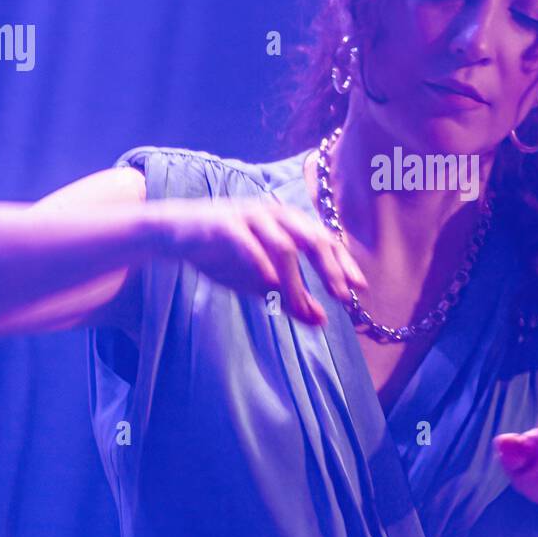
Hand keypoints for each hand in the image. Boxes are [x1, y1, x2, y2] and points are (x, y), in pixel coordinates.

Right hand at [148, 195, 366, 324]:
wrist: (178, 234)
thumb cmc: (226, 254)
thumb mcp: (262, 281)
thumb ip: (291, 298)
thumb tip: (321, 321)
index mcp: (289, 223)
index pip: (327, 241)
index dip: (344, 265)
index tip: (359, 291)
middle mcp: (275, 215)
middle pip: (313, 239)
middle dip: (330, 269)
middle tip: (341, 297)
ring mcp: (250, 217)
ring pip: (283, 246)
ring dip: (296, 278)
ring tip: (301, 305)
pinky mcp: (224, 224)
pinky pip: (247, 242)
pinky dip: (260, 261)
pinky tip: (269, 282)